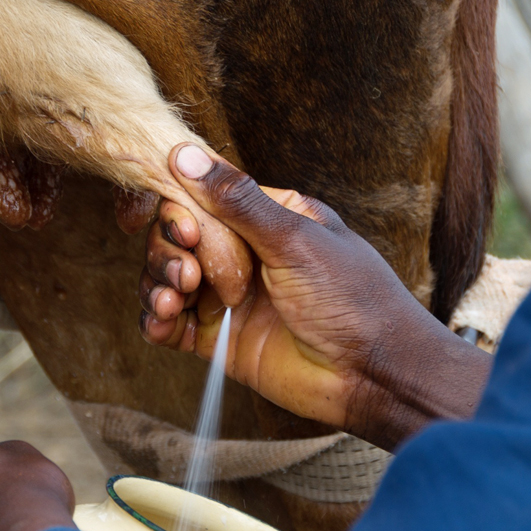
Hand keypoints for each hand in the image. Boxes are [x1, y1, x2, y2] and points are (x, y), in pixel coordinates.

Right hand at [139, 144, 491, 449]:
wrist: (374, 375)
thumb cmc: (352, 298)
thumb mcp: (296, 239)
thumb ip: (237, 201)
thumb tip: (184, 155)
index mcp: (266, 217)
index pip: (200, 197)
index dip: (173, 207)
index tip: (170, 226)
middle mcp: (242, 252)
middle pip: (175, 237)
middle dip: (166, 251)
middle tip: (187, 273)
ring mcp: (228, 296)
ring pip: (166, 277)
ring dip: (156, 283)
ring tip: (173, 299)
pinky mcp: (218, 340)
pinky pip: (170, 323)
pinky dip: (156, 320)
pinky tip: (163, 321)